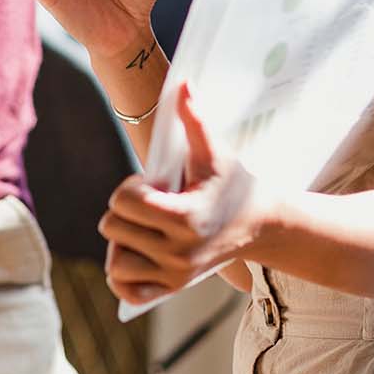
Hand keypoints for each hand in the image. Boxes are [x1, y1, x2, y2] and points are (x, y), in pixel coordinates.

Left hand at [102, 83, 270, 305]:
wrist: (260, 224)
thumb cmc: (234, 182)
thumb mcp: (215, 151)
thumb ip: (195, 119)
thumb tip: (183, 84)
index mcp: (184, 217)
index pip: (123, 201)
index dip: (131, 186)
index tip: (152, 184)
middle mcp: (178, 251)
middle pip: (113, 228)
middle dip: (124, 209)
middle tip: (150, 202)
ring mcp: (175, 275)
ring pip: (115, 262)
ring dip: (122, 240)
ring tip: (144, 225)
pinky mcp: (173, 288)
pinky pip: (127, 289)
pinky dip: (121, 273)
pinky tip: (136, 251)